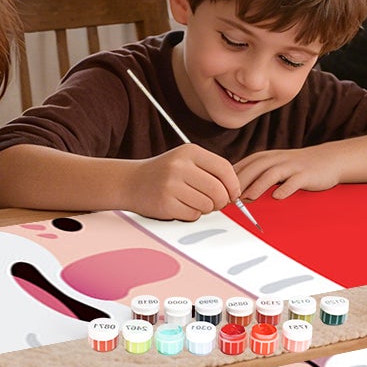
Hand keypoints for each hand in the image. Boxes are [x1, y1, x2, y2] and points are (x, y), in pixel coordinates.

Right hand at [123, 145, 241, 220]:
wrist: (130, 182)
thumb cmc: (164, 174)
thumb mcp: (186, 161)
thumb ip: (210, 171)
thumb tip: (236, 192)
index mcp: (189, 151)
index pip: (224, 168)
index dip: (233, 185)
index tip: (233, 194)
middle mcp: (180, 165)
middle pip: (218, 190)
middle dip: (221, 202)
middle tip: (214, 203)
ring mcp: (171, 184)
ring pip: (207, 205)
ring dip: (205, 208)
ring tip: (192, 201)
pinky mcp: (165, 202)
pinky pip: (193, 215)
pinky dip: (191, 214)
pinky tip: (180, 206)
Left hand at [235, 145, 342, 200]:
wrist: (327, 160)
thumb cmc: (294, 167)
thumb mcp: (271, 166)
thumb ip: (252, 175)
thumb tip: (228, 189)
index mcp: (264, 158)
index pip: (242, 166)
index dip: (229, 179)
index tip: (219, 193)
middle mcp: (275, 159)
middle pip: (253, 169)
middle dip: (239, 183)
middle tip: (229, 199)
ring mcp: (291, 166)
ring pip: (271, 174)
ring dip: (258, 186)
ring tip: (248, 199)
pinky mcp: (305, 174)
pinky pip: (294, 181)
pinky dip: (285, 189)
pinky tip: (278, 197)